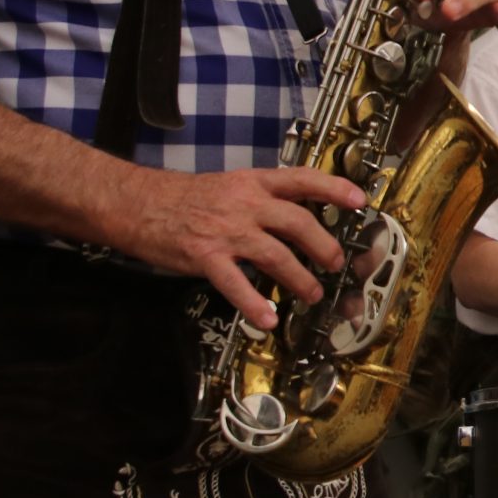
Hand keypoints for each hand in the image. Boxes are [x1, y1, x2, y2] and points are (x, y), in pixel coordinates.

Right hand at [108, 165, 367, 329]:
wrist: (138, 203)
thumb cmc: (185, 199)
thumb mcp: (230, 187)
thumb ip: (262, 201)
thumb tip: (298, 220)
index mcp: (253, 183)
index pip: (302, 179)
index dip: (334, 188)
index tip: (360, 200)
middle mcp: (245, 203)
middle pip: (299, 222)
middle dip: (324, 246)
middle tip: (335, 263)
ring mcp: (226, 230)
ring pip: (276, 255)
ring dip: (299, 279)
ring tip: (311, 293)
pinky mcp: (205, 255)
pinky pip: (235, 283)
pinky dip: (252, 304)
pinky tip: (265, 318)